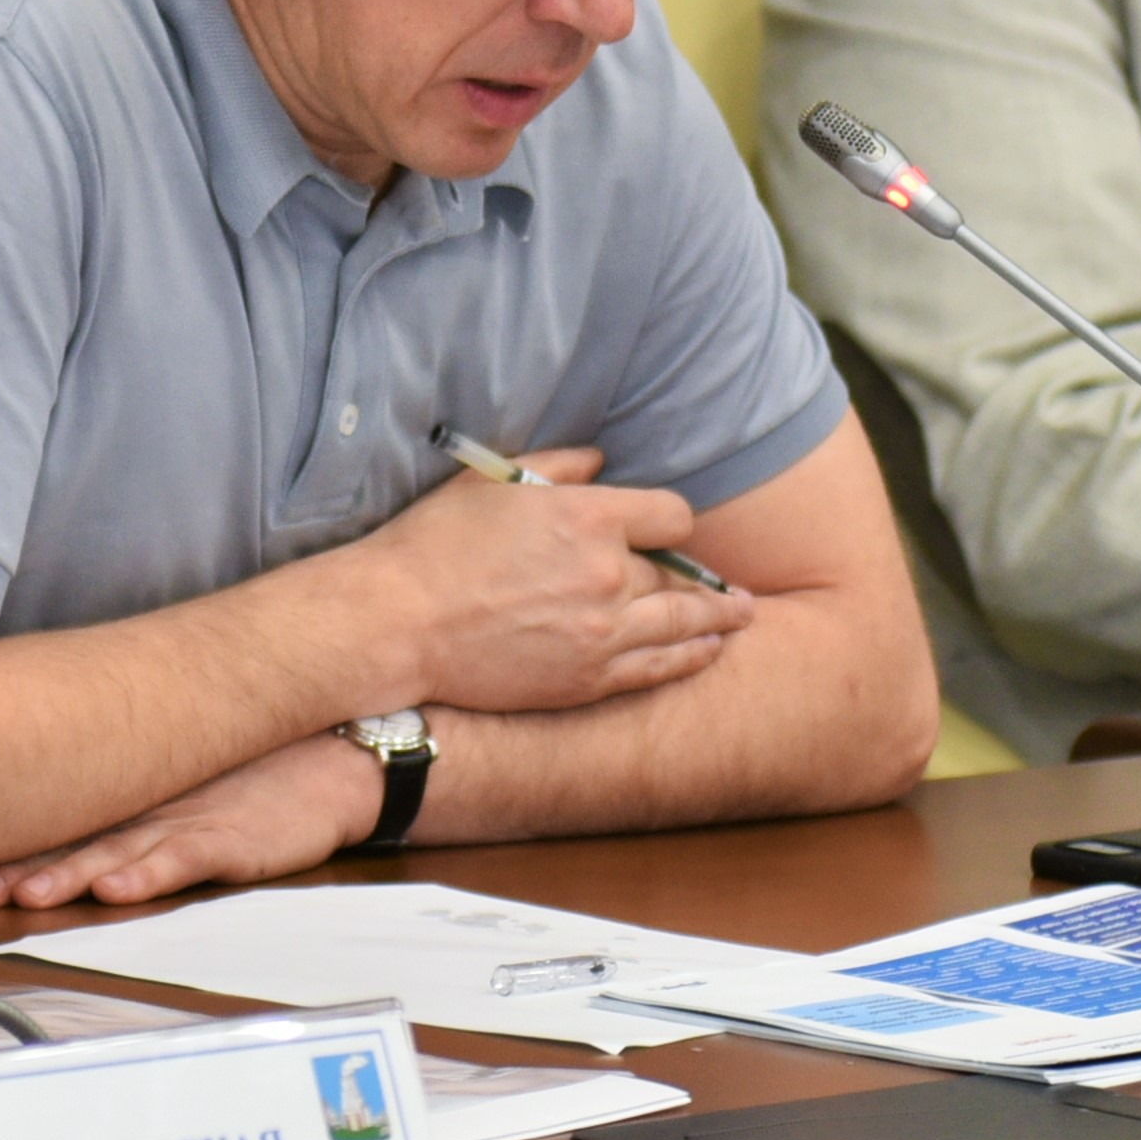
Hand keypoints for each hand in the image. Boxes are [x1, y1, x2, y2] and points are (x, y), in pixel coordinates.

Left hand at [0, 735, 375, 911]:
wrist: (333, 762)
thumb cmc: (256, 779)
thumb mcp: (184, 788)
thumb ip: (132, 807)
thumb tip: (67, 819)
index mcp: (135, 799)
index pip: (62, 823)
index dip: (11, 845)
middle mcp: (151, 808)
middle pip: (77, 840)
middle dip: (24, 866)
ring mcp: (189, 823)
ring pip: (118, 852)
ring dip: (71, 875)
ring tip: (29, 892)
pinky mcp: (229, 841)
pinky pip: (183, 859)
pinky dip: (149, 874)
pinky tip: (118, 889)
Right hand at [364, 447, 744, 714]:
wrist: (399, 624)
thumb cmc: (434, 546)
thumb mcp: (489, 484)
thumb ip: (555, 466)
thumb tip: (598, 461)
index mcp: (587, 518)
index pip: (670, 515)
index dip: (671, 521)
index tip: (667, 528)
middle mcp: (608, 576)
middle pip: (677, 573)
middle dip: (695, 575)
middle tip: (725, 582)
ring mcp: (602, 633)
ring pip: (682, 623)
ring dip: (718, 617)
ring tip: (741, 614)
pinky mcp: (588, 678)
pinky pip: (658, 667)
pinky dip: (691, 657)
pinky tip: (708, 649)